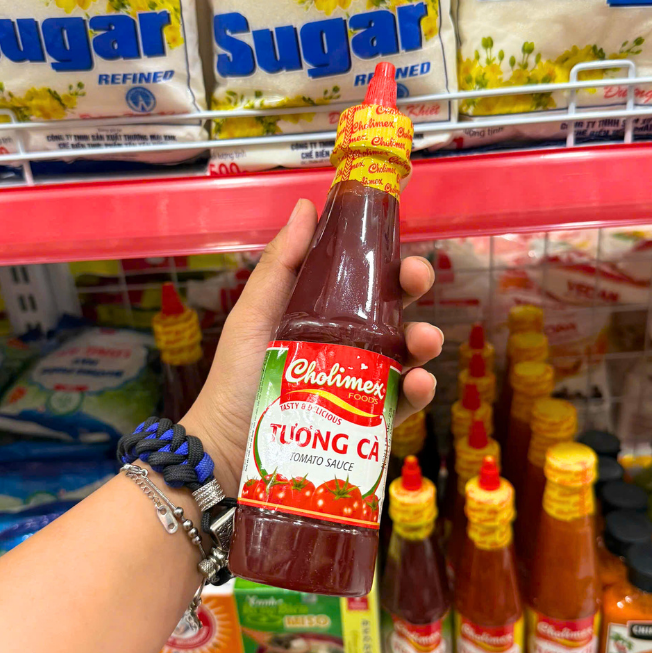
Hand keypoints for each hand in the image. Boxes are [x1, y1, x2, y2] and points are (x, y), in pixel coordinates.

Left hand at [181, 199, 442, 497]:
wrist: (226, 446)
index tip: (396, 246)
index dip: (386, 260)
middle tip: (417, 280)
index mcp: (324, 314)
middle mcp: (350, 345)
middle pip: (394, 311)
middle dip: (413, 291)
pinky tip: (418, 383)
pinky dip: (419, 391)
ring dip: (425, 341)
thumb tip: (307, 206)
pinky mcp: (368, 422)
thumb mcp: (254, 315)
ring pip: (408, 355)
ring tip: (424, 340)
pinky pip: (402, 403)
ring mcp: (362, 383)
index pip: (364, 281)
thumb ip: (279, 266)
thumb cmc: (237, 376)